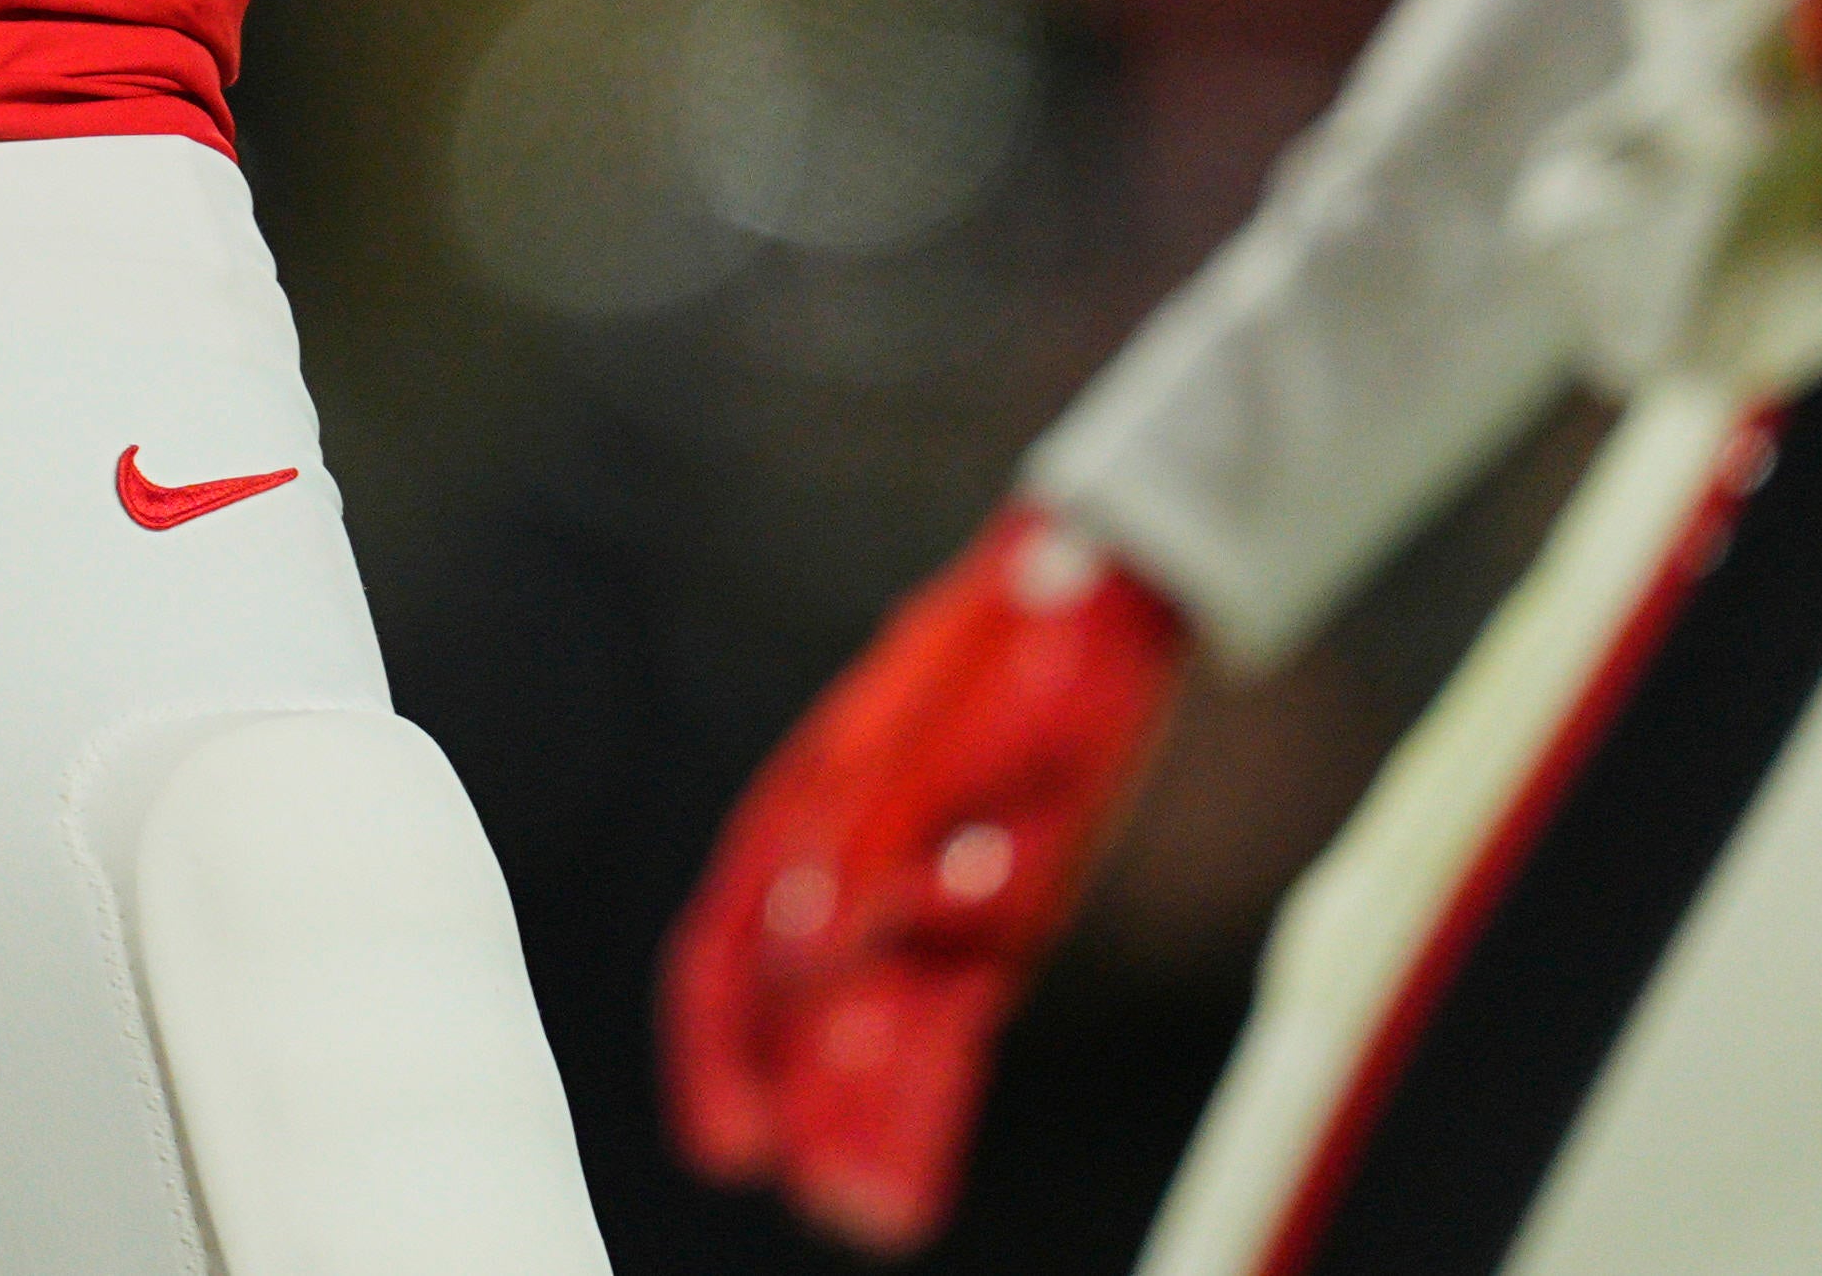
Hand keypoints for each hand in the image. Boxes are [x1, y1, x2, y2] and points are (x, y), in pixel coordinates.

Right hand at [662, 507, 1192, 1253]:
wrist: (1102, 606)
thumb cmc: (997, 662)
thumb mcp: (927, 754)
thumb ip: (860, 854)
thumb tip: (798, 957)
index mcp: (796, 818)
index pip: (724, 961)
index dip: (718, 1057)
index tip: (731, 1148)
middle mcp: (845, 874)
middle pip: (804, 1021)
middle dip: (808, 1118)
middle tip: (831, 1209)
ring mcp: (921, 902)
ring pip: (874, 1040)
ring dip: (868, 1127)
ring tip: (873, 1217)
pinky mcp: (998, 922)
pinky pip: (945, 1026)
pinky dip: (925, 1101)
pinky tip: (917, 1168)